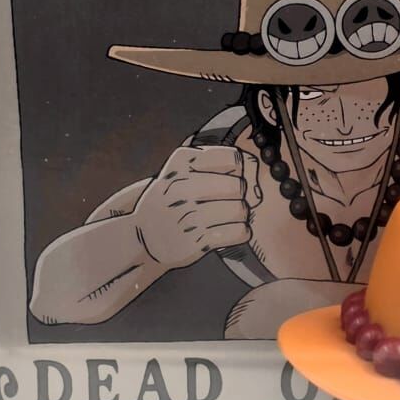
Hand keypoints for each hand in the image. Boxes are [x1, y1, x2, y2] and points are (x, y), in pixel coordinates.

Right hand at [132, 145, 261, 270]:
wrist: (143, 236)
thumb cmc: (171, 200)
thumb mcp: (180, 171)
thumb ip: (216, 165)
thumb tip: (256, 181)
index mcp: (180, 162)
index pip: (233, 158)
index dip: (240, 169)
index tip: (232, 176)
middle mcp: (182, 186)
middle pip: (238, 185)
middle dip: (240, 194)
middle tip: (227, 200)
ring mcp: (188, 215)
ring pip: (240, 209)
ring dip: (240, 214)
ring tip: (226, 216)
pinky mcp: (197, 241)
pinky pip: (239, 232)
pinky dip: (240, 232)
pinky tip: (227, 230)